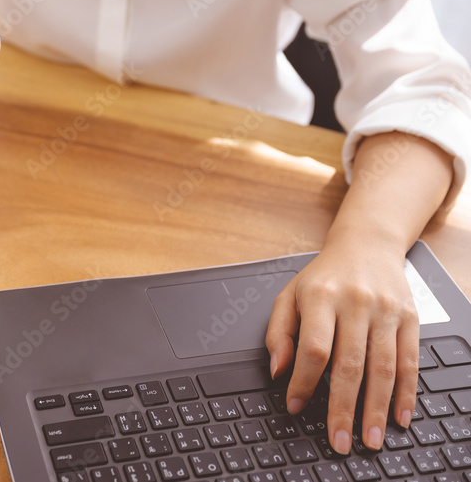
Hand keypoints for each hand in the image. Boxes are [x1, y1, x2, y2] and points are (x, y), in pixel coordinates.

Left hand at [266, 242, 418, 453]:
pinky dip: (405, 393)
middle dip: (343, 408)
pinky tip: (399, 417)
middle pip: (350, 364)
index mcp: (320, 296)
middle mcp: (355, 303)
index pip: (314, 348)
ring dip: (376, 409)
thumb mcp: (289, 294)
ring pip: (383, 368)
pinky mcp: (410, 318)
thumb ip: (278, 332)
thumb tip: (278, 370)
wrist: (367, 245)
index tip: (295, 406)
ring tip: (369, 439)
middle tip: (339, 441)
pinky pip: (410, 361)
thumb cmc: (324, 276)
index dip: (304, 382)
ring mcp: (385, 311)